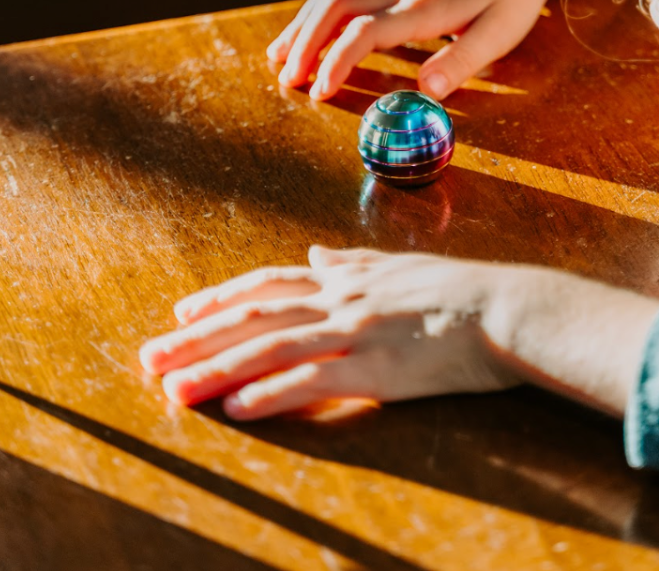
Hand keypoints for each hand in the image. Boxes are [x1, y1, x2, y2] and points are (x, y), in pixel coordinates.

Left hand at [139, 245, 521, 418]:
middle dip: (197, 337)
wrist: (508, 308)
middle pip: (254, 314)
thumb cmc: (459, 289)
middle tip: (150, 356)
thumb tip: (317, 251)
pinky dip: (271, 392)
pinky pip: (313, 380)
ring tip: (174, 389)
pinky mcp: (376, 368)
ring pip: (270, 346)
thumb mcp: (399, 265)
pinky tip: (237, 407)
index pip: (269, 283)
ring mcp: (355, 330)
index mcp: (345, 277)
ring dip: (216, 368)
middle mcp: (340, 298)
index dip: (221, 296)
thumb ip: (353, 261)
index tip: (183, 310)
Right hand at [267, 0, 595, 100]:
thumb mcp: (501, 34)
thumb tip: (426, 91)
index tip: (318, 92)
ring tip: (279, 54)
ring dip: (304, 22)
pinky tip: (314, 20)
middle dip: (304, 42)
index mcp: (426, 8)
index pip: (365, 32)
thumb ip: (462, 61)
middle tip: (284, 78)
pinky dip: (322, 1)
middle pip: (336, 6)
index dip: (336, 62)